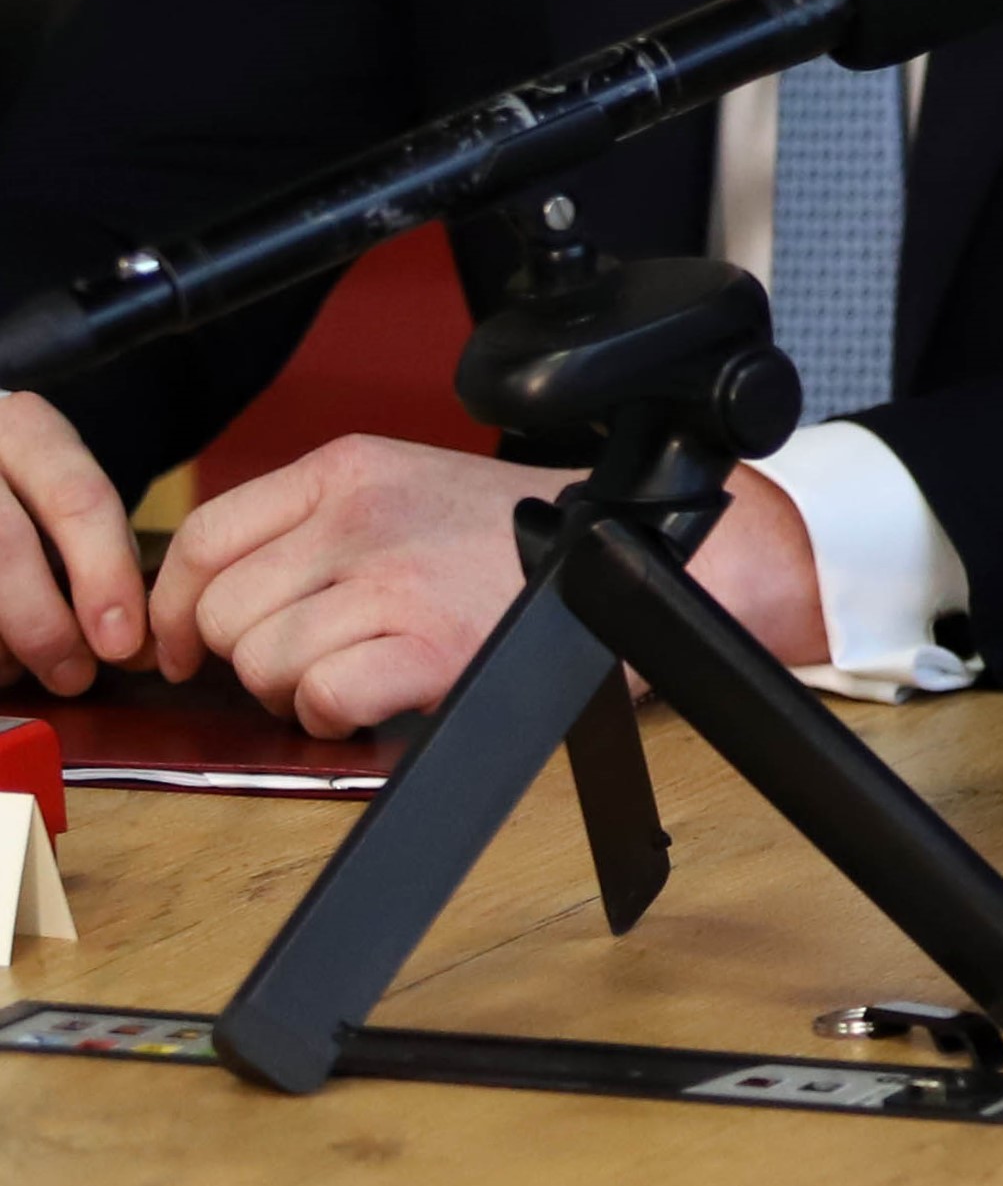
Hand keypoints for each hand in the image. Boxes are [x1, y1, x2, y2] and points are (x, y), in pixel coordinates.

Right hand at [0, 392, 143, 695]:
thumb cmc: (16, 493)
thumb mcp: (54, 489)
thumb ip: (100, 547)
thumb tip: (136, 643)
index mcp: (22, 427)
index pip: (78, 499)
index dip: (105, 577)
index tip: (123, 643)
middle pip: (7, 547)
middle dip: (46, 627)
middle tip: (74, 676)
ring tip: (19, 669)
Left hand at [147, 445, 838, 735]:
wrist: (644, 546)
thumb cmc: (528, 532)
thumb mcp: (411, 488)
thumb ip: (319, 521)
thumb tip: (210, 595)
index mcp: (350, 469)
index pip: (206, 537)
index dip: (175, 606)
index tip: (185, 644)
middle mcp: (361, 518)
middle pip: (220, 610)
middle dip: (242, 655)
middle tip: (293, 664)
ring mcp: (392, 582)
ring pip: (259, 661)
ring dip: (290, 691)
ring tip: (348, 678)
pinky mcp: (426, 648)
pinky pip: (319, 699)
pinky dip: (333, 716)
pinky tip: (371, 700)